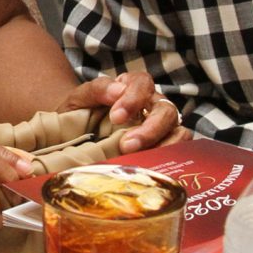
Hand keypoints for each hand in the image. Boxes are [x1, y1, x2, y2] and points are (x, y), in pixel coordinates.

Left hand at [60, 71, 180, 153]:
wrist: (74, 136)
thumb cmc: (79, 113)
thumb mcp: (80, 98)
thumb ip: (97, 90)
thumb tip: (117, 91)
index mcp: (132, 87)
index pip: (143, 84)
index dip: (133, 99)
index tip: (116, 117)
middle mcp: (152, 104)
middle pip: (166, 110)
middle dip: (150, 129)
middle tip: (127, 144)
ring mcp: (162, 127)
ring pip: (179, 132)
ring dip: (163, 146)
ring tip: (142, 159)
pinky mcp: (164, 147)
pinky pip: (177, 152)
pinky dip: (168, 160)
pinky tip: (150, 168)